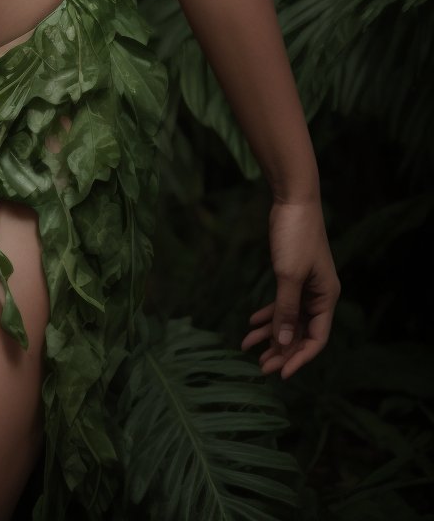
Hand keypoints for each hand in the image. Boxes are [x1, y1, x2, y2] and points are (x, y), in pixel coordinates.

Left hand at [241, 197, 339, 378]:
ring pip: (288, 319)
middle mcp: (319, 295)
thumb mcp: (288, 275)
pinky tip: (252, 323)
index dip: (299, 358)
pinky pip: (281, 302)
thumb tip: (282, 344)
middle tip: (260, 366)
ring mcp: (306, 285)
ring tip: (247, 347)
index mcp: (326, 298)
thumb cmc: (295, 236)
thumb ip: (285, 310)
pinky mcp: (292, 275)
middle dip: (281, 350)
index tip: (280, 373)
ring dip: (270, 333)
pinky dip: (268, 314)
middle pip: (300, 332)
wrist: (292, 200)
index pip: (316, 339)